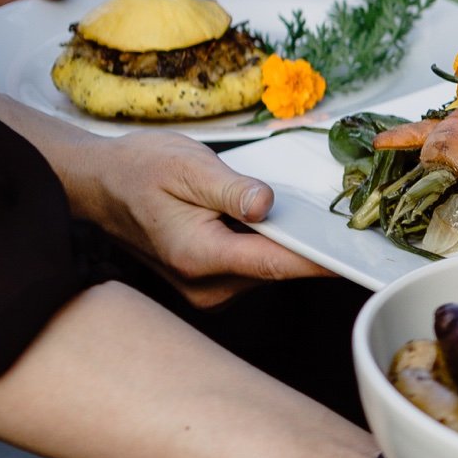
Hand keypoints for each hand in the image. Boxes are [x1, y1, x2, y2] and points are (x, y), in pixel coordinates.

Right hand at [64, 130, 331, 306]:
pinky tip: (263, 221)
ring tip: (286, 210)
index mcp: (199, 256)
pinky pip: (252, 267)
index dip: (320, 260)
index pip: (276, 264)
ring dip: (285, 244)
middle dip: (307, 244)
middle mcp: (204, 285)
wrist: (100, 185)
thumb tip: (267, 204)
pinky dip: (266, 246)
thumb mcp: (187, 167)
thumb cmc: (139, 170)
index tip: (357, 255)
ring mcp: (205, 290)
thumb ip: (231, 189)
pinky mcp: (208, 285)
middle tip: (337, 217)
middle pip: (277, 269)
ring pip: (267, 269)